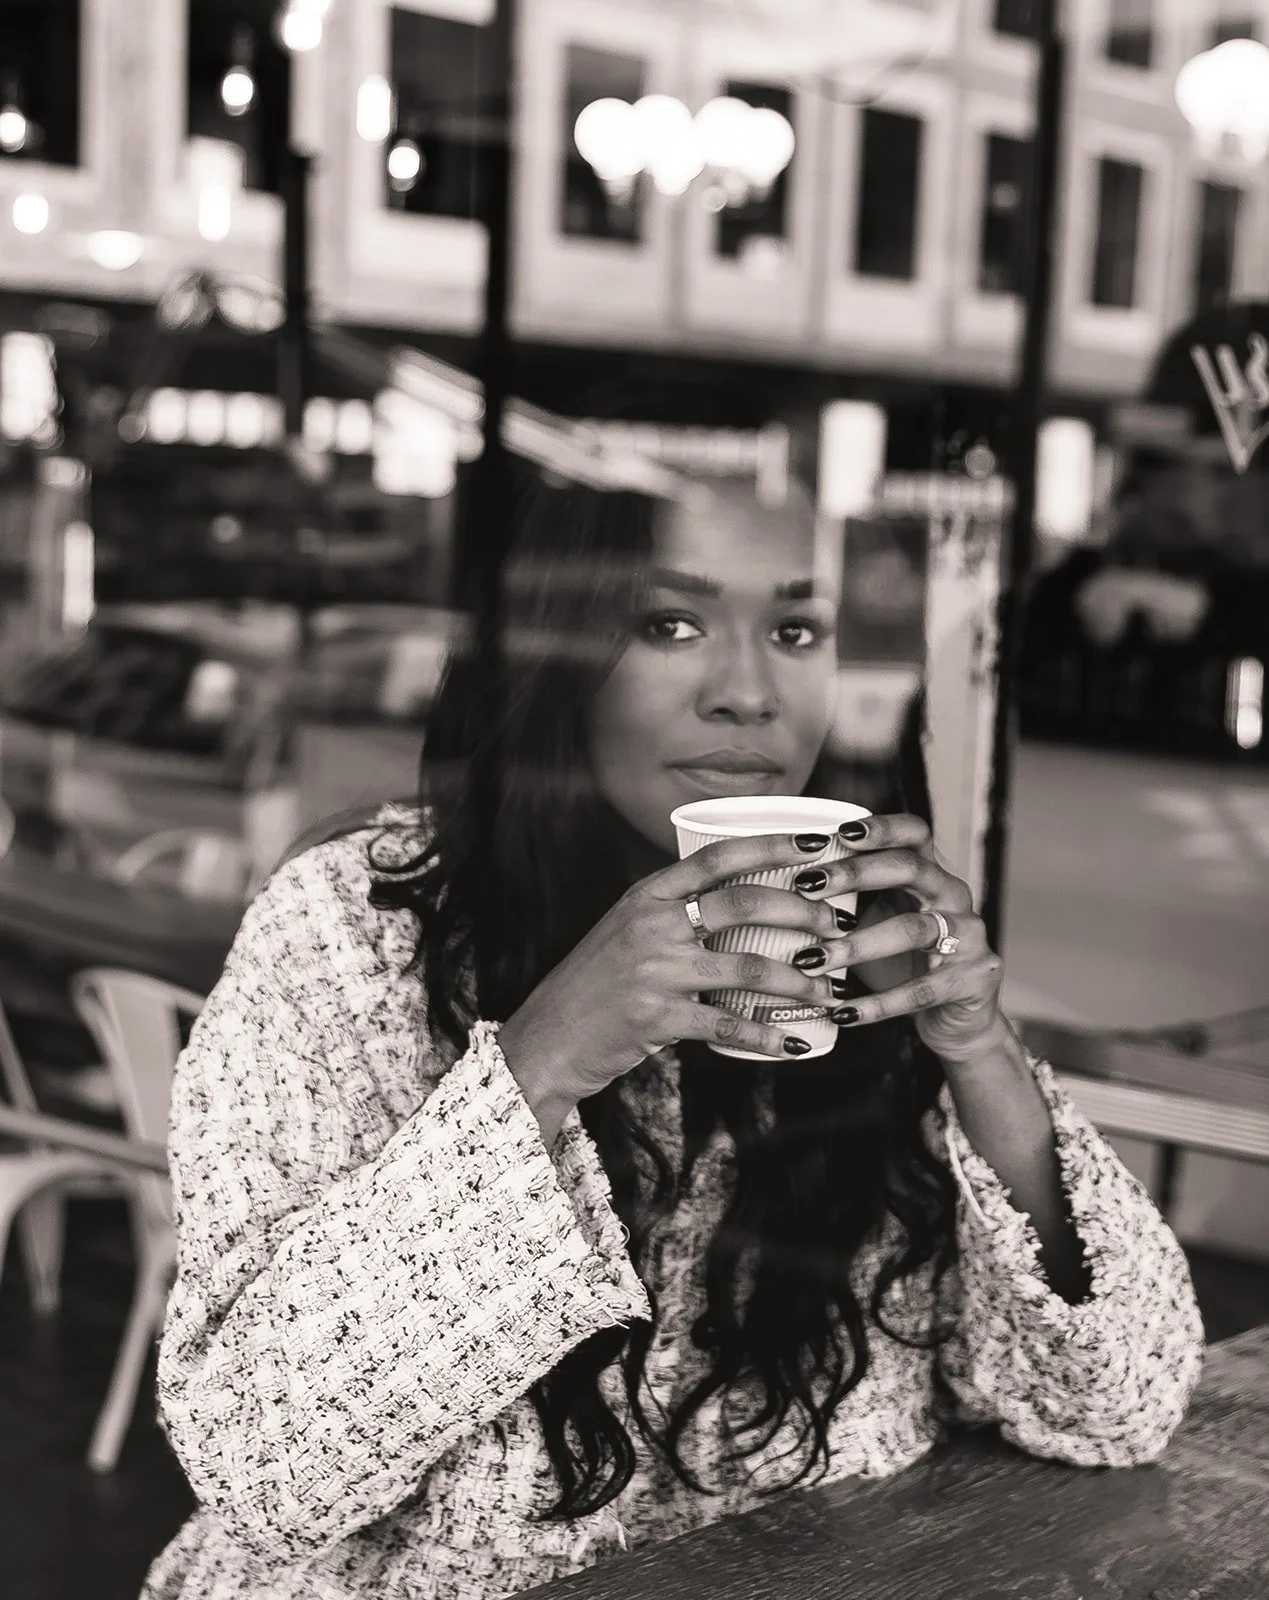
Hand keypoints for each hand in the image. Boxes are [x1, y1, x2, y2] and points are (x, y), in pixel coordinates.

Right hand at [499, 832, 853, 1139]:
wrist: (548, 1037)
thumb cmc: (596, 986)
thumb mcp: (626, 931)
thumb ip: (674, 913)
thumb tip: (741, 901)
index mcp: (647, 896)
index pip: (719, 857)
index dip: (773, 845)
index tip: (819, 844)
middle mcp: (651, 925)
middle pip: (743, 903)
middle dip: (802, 912)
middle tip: (836, 926)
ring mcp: (654, 971)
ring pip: (748, 967)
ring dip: (799, 979)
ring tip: (829, 988)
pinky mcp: (658, 1017)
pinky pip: (729, 1024)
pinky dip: (768, 1035)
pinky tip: (795, 1040)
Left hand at [791, 813, 1004, 1063]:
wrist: (958, 1020)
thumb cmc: (904, 963)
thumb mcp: (877, 922)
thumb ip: (846, 900)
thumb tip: (776, 884)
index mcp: (931, 874)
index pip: (914, 833)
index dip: (881, 828)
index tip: (838, 833)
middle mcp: (954, 897)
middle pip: (910, 869)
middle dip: (855, 874)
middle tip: (807, 885)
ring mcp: (969, 937)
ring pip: (913, 930)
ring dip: (856, 945)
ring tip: (810, 960)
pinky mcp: (971, 980)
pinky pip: (920, 991)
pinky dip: (876, 1004)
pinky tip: (841, 1011)